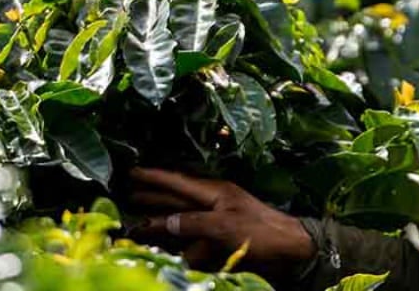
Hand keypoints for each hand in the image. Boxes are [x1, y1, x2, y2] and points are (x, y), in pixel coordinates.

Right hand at [131, 167, 314, 276]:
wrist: (290, 247)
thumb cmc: (260, 231)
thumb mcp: (224, 225)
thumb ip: (194, 222)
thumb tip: (165, 222)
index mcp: (216, 192)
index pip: (179, 182)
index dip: (155, 177)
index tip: (133, 171)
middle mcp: (215, 202)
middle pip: (177, 197)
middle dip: (154, 195)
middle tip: (129, 192)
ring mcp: (219, 219)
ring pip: (183, 216)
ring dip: (162, 217)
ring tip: (139, 216)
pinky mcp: (223, 236)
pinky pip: (194, 235)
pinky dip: (179, 238)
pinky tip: (167, 241)